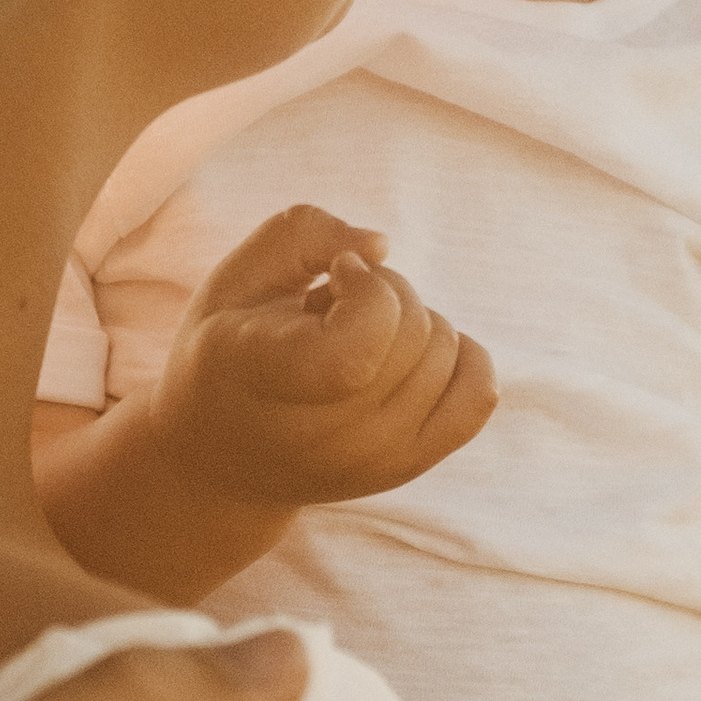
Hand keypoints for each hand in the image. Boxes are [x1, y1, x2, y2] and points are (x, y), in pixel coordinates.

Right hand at [151, 203, 495, 510]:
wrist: (221, 465)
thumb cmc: (227, 353)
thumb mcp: (235, 279)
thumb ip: (302, 234)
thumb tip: (381, 246)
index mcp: (265, 379)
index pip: (360, 347)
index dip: (367, 288)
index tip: (333, 277)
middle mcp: (324, 435)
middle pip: (414, 330)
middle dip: (385, 290)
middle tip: (333, 311)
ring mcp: (372, 460)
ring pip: (447, 350)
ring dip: (411, 322)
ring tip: (353, 343)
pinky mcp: (407, 466)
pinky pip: (478, 394)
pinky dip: (461, 355)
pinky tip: (408, 354)